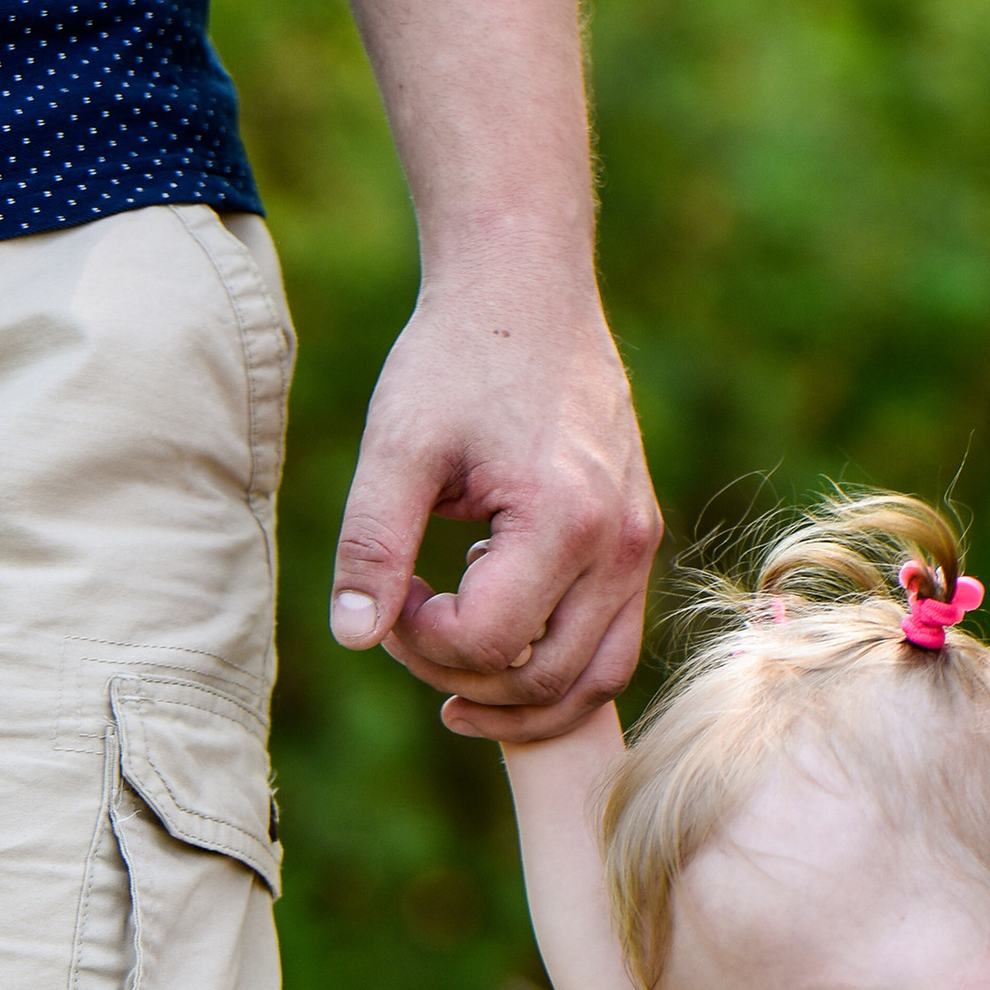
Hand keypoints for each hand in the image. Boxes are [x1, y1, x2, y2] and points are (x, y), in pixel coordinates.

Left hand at [329, 261, 663, 740]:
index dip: (421, 644)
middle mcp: (618, 544)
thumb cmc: (457, 357)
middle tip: (406, 631)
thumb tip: (353, 637)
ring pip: (594, 680)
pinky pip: (611, 641)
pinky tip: (495, 631)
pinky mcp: (637, 539)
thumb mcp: (398, 446)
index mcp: (563, 520)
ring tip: (452, 678)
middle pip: (545, 681)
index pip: (488, 643)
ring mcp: (637, 546)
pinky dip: (554, 665)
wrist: (528, 289)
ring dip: (519, 699)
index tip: (391, 595)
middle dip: (462, 678)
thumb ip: (372, 545)